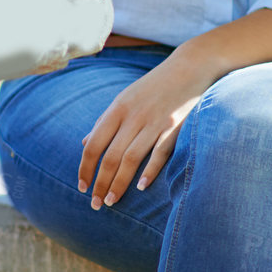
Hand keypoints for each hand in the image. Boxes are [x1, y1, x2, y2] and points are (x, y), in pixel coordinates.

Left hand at [77, 47, 218, 208]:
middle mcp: (133, 116)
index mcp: (117, 109)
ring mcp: (155, 121)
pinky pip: (160, 152)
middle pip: (111, 156)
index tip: (81, 187)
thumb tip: (83, 143)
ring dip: (119, 183)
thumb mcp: (124, 98)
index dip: (85, 168)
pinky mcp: (175, 126)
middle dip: (100, 183)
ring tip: (111, 201)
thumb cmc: (154, 86)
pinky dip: (150, 171)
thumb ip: (104, 121)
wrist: (190, 66)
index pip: (94, 144)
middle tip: (95, 204)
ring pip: (131, 158)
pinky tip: (141, 188)